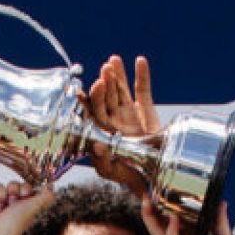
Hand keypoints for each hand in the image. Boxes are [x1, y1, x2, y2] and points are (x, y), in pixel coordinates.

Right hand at [0, 181, 53, 234]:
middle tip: (11, 205)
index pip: (24, 186)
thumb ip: (45, 197)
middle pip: (11, 184)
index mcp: (23, 206)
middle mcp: (9, 204)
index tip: (24, 196)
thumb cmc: (12, 226)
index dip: (24, 189)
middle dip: (12, 192)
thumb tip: (52, 188)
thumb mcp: (34, 208)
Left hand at [84, 55, 159, 194]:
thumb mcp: (110, 171)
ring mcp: (128, 111)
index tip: (83, 92)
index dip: (88, 101)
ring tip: (114, 61)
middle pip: (106, 97)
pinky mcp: (145, 108)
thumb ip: (101, 160)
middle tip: (103, 73)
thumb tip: (96, 146)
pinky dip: (142, 75)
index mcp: (101, 130)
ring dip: (118, 75)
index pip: (92, 112)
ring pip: (121, 90)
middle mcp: (112, 118)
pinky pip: (143, 89)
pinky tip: (140, 61)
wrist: (151, 173)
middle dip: (104, 84)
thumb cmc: (126, 173)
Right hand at [142, 198, 234, 234]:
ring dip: (150, 215)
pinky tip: (173, 220)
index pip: (176, 216)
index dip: (170, 204)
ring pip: (157, 229)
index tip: (167, 190)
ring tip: (146, 201)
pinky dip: (170, 230)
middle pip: (161, 220)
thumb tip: (222, 202)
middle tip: (148, 192)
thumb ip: (220, 220)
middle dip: (153, 207)